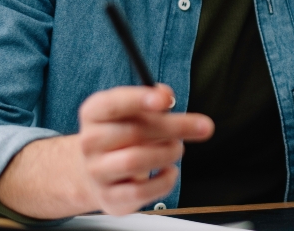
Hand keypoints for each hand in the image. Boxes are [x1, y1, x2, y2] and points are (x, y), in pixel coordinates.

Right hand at [76, 85, 212, 214]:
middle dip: (175, 128)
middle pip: (134, 132)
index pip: (113, 104)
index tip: (166, 100)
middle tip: (203, 127)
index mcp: (94, 114)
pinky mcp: (110, 198)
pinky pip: (142, 190)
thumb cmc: (123, 135)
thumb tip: (166, 95)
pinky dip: (165, 180)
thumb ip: (152, 99)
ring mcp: (97, 171)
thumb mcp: (132, 111)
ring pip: (136, 161)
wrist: (97, 172)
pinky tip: (170, 171)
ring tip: (177, 148)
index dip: (139, 99)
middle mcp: (90, 142)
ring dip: (168, 153)